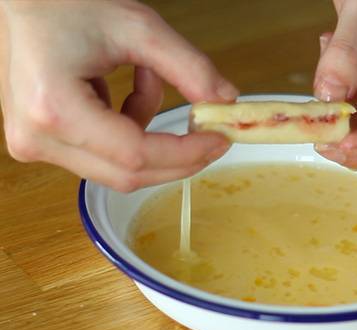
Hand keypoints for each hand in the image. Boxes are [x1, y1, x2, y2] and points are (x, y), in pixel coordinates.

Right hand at [0, 0, 237, 191]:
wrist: (20, 2)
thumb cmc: (67, 4)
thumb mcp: (139, 27)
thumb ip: (189, 67)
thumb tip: (226, 100)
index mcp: (55, 107)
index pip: (135, 154)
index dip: (185, 153)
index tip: (219, 141)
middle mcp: (38, 137)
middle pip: (127, 175)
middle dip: (177, 159)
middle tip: (210, 137)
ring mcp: (35, 145)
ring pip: (118, 169)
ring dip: (150, 137)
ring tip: (148, 79)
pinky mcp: (42, 145)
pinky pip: (103, 157)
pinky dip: (130, 131)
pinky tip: (127, 91)